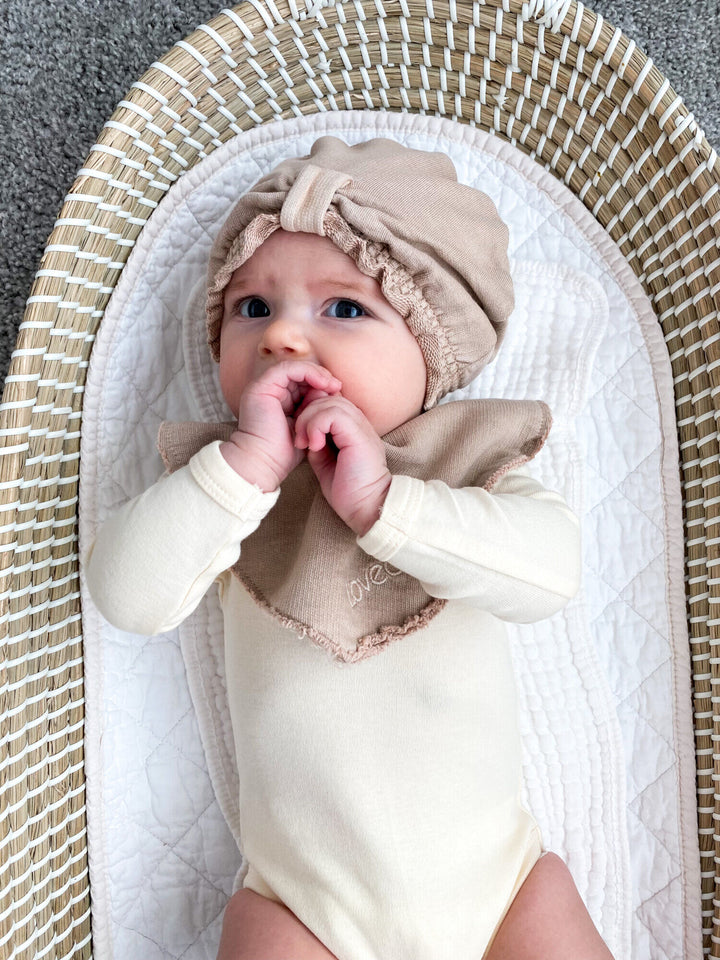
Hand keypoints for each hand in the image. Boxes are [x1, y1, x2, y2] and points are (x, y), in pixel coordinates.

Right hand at [220, 361, 340, 490]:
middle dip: (321, 378)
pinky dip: (307, 372)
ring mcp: (264, 388)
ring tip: (332, 385)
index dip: (322, 385)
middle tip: (338, 387)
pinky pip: (287, 369)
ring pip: (295, 369)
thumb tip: (332, 393)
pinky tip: (322, 383)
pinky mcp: (261, 386)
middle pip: (300, 374)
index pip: (303, 384)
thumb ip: (315, 410)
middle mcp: (270, 392)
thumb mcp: (307, 426)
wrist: (264, 463)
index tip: (339, 394)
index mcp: (280, 401)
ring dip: (316, 374)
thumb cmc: (285, 453)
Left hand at [294, 394, 390, 535]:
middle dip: (305, 414)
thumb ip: (317, 445)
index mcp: (351, 427)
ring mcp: (360, 426)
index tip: (300, 436)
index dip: (310, 413)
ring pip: (328, 402)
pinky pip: (333, 414)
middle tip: (299, 440)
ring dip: (308, 421)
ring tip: (304, 443)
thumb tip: (305, 435)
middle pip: (326, 398)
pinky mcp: (358, 434)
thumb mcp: (325, 463)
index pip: (329, 402)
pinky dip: (316, 426)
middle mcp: (358, 422)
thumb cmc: (348, 490)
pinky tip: (314, 445)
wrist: (366, 506)